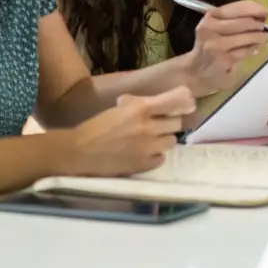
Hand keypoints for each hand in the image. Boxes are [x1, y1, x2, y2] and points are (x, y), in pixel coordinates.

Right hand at [64, 86, 194, 176]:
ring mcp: (148, 148)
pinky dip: (155, 155)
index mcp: (140, 108)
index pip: (173, 101)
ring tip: (151, 140)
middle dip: (169, 123)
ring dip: (164, 139)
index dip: (183, 102)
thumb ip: (139, 105)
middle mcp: (148, 127)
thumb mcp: (119, 109)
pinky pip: (161, 158)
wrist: (79, 152)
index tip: (187, 103)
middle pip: (176, 123)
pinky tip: (144, 153)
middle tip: (159, 125)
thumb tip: (157, 103)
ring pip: (171, 141)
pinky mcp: (144, 165)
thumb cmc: (96, 127)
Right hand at [183, 0, 267, 96]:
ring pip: (246, 36)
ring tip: (263, 38)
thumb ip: (235, 19)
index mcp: (210, 17)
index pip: (236, 8)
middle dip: (258, 24)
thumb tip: (261, 14)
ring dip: (259, 37)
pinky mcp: (223, 60)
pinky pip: (245, 51)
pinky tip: (255, 49)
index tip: (265, 12)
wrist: (194, 72)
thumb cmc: (209, 47)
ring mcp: (216, 45)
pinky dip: (253, 49)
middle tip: (265, 28)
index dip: (254, 8)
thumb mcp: (216, 28)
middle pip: (243, 22)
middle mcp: (211, 28)